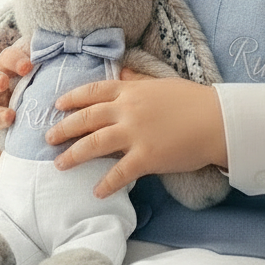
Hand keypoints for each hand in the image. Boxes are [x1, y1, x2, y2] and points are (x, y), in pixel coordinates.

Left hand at [0, 44, 31, 176]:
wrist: (59, 85)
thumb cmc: (40, 118)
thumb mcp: (23, 133)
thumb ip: (9, 150)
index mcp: (2, 108)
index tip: (9, 118)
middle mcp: (5, 85)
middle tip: (3, 85)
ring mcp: (16, 66)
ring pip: (4, 58)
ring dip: (11, 60)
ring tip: (25, 67)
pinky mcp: (30, 49)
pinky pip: (24, 44)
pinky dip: (27, 48)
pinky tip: (38, 53)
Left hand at [46, 74, 227, 199]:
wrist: (217, 120)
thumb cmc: (193, 101)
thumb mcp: (161, 83)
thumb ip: (138, 80)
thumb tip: (121, 73)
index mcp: (131, 90)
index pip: (93, 91)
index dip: (72, 98)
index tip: (57, 105)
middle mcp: (127, 110)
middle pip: (86, 118)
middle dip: (64, 128)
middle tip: (48, 138)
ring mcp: (135, 134)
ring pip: (94, 144)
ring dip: (73, 155)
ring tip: (59, 164)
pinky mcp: (146, 157)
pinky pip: (119, 172)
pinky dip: (105, 183)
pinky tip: (96, 191)